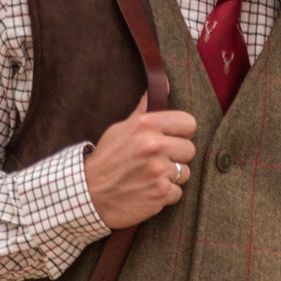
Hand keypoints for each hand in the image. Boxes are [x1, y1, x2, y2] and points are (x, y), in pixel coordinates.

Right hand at [85, 97, 197, 226]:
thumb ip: (144, 111)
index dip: (181, 132)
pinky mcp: (161, 193)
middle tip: (157, 160)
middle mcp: (155, 146)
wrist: (90, 193)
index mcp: (147, 125)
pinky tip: (148, 190)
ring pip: (185, 172)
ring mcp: (159, 171)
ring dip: (171, 177)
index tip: (172, 139)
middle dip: (176, 156)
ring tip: (150, 176)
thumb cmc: (107, 159)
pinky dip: (165, 194)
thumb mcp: (121, 128)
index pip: (188, 123)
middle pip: (190, 149)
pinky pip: (177, 192)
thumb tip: (161, 87)